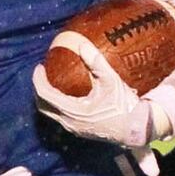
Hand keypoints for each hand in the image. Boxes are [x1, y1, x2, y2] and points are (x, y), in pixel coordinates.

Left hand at [32, 35, 153, 146]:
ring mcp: (74, 129)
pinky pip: (59, 117)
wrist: (136, 130)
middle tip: (42, 73)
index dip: (38, 80)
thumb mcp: (111, 81)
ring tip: (51, 81)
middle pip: (43, 106)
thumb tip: (82, 44)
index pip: (45, 95)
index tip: (39, 67)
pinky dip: (55, 105)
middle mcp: (69, 122)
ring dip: (47, 98)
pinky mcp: (79, 131)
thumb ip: (96, 62)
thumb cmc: (124, 106)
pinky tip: (64, 94)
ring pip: (50, 113)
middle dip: (39, 89)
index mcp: (73, 111)